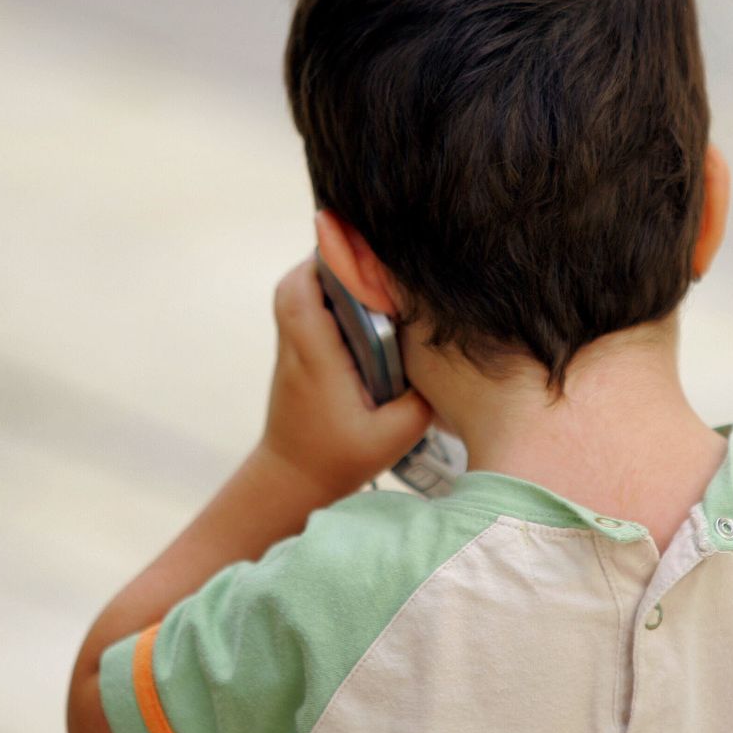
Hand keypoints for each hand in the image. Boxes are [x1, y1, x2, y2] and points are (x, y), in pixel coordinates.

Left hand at [259, 253, 433, 496]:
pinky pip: (301, 308)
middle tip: (373, 260)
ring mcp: (290, 349)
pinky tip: (359, 305)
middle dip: (330, 260)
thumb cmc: (339, 459)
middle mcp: (297, 346)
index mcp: (318, 358)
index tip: (367, 251)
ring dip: (326, 277)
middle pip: (296, 281)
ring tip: (369, 277)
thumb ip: (421, 399)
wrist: (292, 481)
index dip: (330, 262)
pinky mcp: (294, 355)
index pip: (306, 292)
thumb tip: (443, 358)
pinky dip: (323, 295)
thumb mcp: (394, 437)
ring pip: (295, 291)